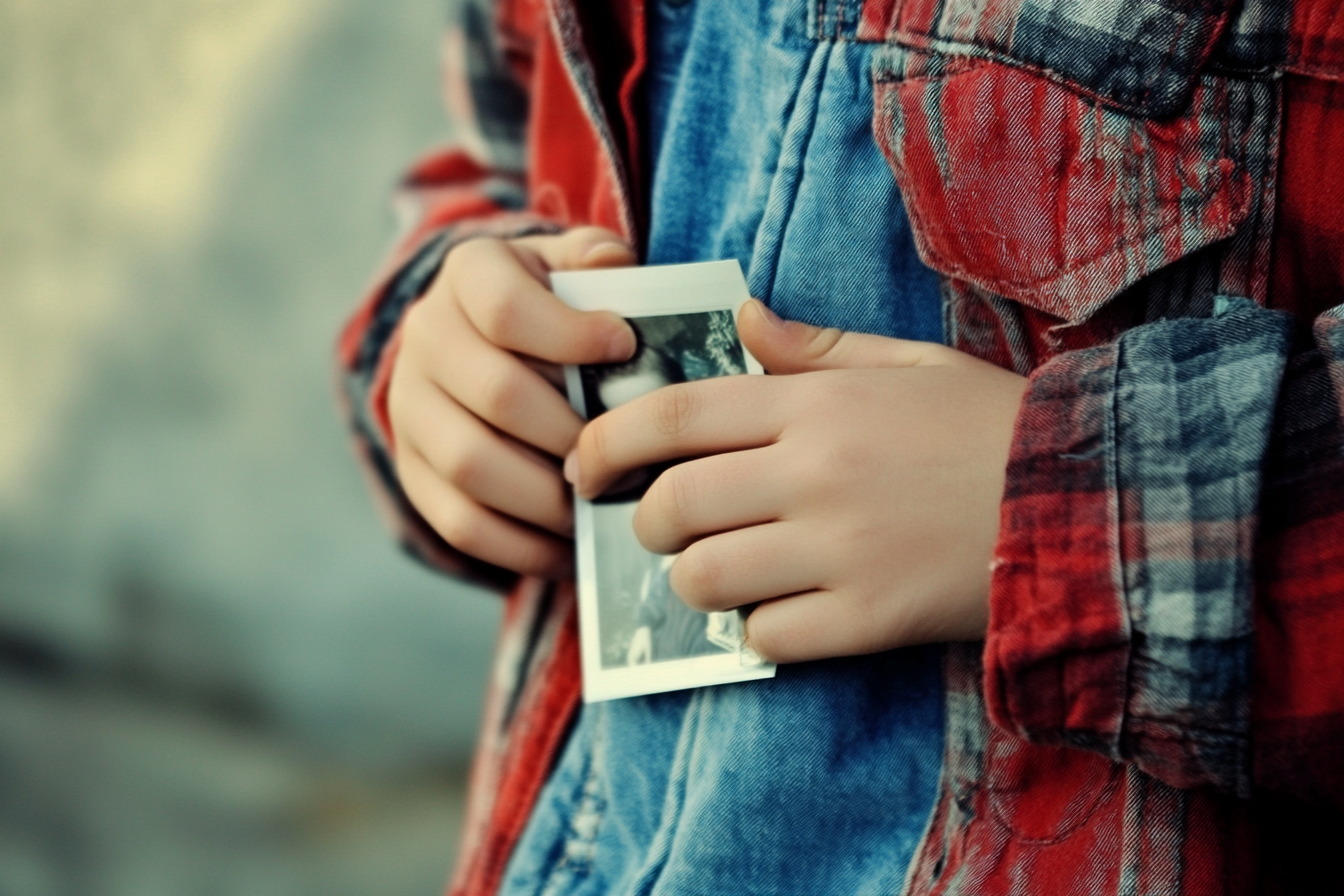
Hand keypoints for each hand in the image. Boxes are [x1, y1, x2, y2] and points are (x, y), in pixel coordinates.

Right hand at [387, 227, 635, 577]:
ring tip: (602, 503)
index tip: (627, 347)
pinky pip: (460, 524)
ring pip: (472, 466)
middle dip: (572, 433)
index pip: (505, 307)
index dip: (570, 334)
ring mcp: (410, 409)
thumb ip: (596, 259)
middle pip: (497, 394)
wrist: (482, 340)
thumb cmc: (552, 304)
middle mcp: (425, 337)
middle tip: (629, 456)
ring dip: (549, 495)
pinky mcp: (411, 471)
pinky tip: (571, 547)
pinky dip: (521, 546)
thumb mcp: (571, 264)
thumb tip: (611, 265)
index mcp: (467, 275)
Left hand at [566, 300, 1028, 661]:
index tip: (586, 463)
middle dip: (646, 524)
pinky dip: (757, 633)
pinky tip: (782, 615)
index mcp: (817, 403)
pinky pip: (767, 638)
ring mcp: (841, 551)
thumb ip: (814, 347)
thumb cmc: (990, 427)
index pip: (675, 415)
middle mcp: (816, 473)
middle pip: (674, 506)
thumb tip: (742, 317)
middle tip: (660, 529)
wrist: (1089, 502)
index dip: (609, 440)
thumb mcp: (908, 363)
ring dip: (694, 583)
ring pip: (707, 579)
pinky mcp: (871, 620)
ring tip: (719, 574)